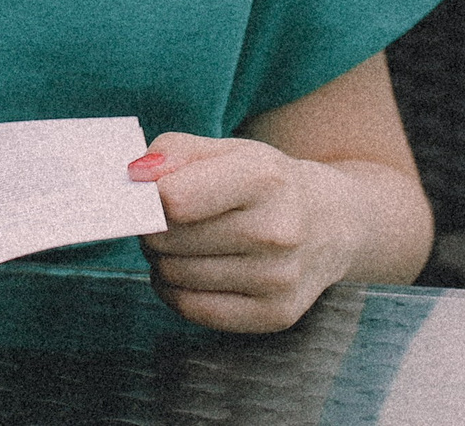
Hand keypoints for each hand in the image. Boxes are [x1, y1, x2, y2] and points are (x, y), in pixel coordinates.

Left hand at [132, 133, 356, 331]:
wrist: (330, 224)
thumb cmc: (264, 183)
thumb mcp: (225, 150)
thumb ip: (172, 152)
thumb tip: (134, 176)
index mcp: (263, 178)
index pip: (173, 199)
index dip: (145, 198)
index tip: (144, 196)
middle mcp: (277, 231)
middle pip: (167, 239)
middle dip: (150, 229)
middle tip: (161, 221)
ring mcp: (279, 278)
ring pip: (174, 275)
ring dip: (161, 260)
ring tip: (179, 244)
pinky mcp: (275, 314)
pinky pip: (192, 309)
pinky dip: (174, 291)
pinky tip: (187, 272)